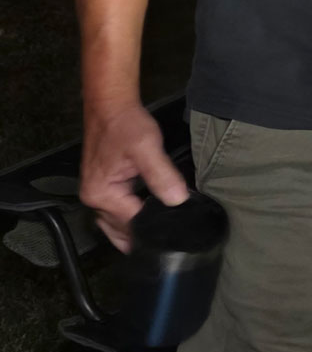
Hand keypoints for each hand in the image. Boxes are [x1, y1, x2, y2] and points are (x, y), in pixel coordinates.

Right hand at [80, 103, 188, 251]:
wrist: (111, 105)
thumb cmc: (127, 125)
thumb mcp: (147, 148)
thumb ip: (162, 175)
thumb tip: (178, 200)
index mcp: (102, 194)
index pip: (132, 222)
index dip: (155, 228)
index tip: (177, 235)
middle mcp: (94, 199)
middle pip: (120, 229)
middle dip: (141, 238)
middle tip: (170, 246)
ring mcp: (96, 193)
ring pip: (115, 224)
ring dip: (133, 232)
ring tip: (160, 241)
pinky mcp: (103, 186)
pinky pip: (117, 211)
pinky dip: (129, 219)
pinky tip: (147, 222)